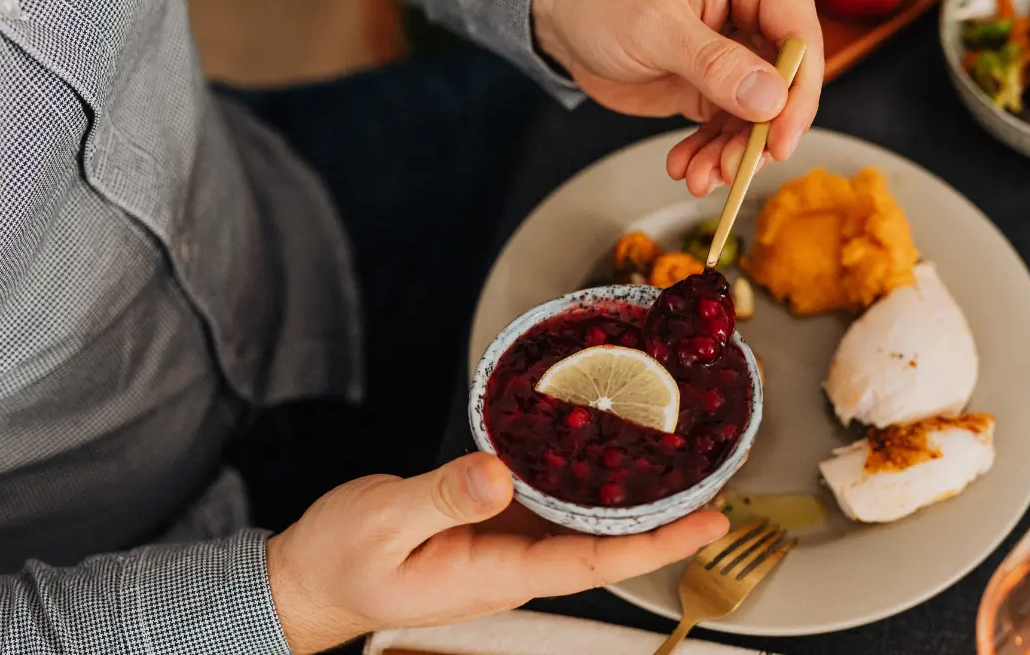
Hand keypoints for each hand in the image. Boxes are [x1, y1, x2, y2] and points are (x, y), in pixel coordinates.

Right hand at [266, 453, 727, 653]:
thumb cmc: (340, 559)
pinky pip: (549, 506)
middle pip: (604, 545)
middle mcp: (511, 564)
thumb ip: (441, 496)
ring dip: (631, 499)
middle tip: (718, 480)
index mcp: (494, 574)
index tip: (708, 522)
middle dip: (663, 520)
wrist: (311, 580)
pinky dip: (582, 481)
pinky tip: (599, 450)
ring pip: (581, 524)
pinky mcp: (490, 526)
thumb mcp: (383, 521)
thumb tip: (499, 470)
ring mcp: (503, 547)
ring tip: (680, 462)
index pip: (592, 561)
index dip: (655, 543)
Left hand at [533, 0, 823, 195]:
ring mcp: (731, 59)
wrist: (559, 22)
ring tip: (700, 176)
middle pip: (782, 84)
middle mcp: (749, 19)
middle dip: (760, 135)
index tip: (781, 136)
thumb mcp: (656, 27)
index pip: (798, 34)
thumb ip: (713, 63)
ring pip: (753, 115)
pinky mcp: (708, 90)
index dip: (798, 91)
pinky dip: (708, 155)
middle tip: (736, 167)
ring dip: (731, 154)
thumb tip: (768, 98)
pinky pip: (723, 129)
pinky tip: (686, 168)